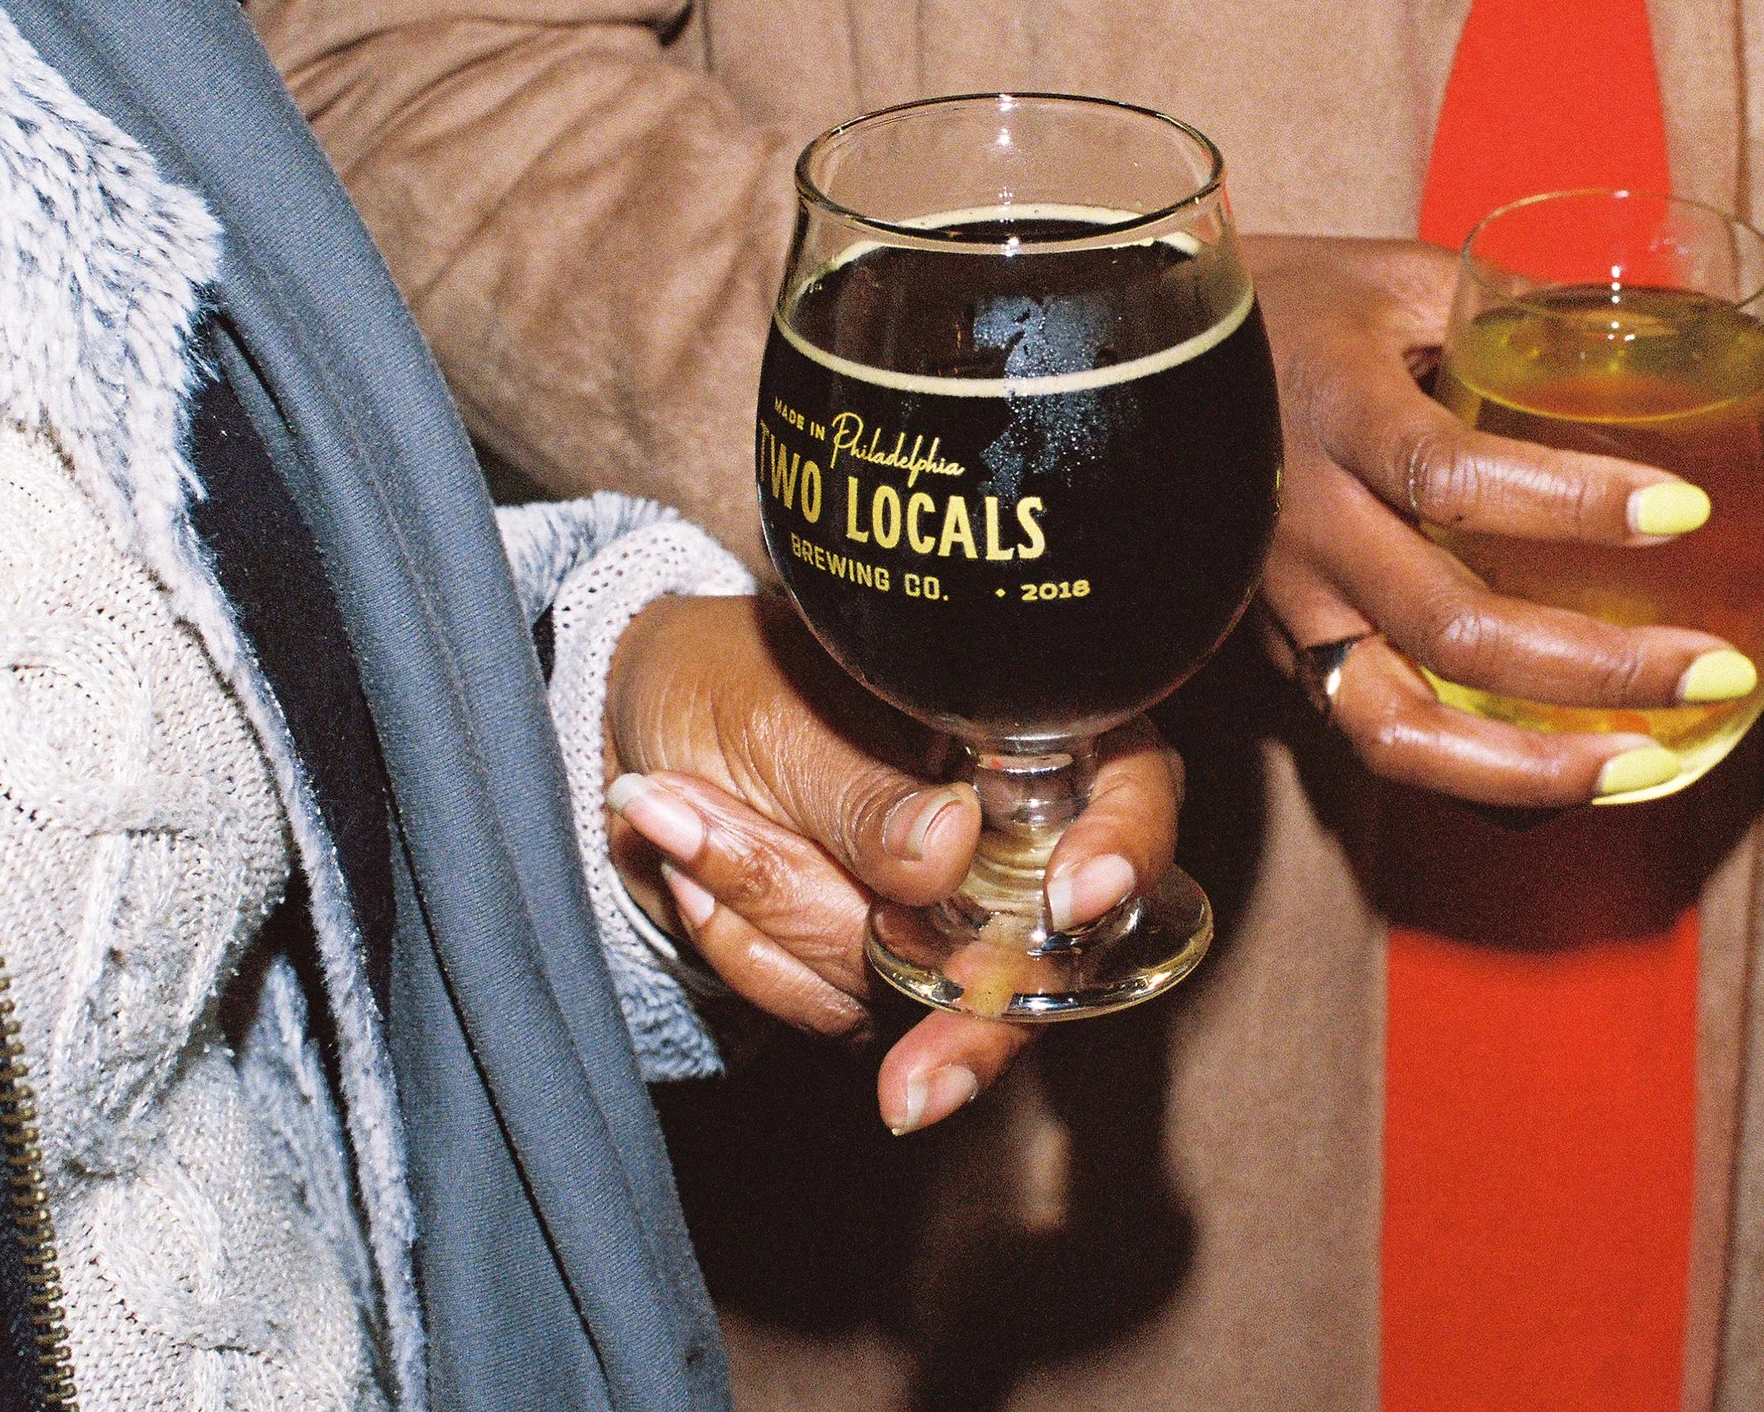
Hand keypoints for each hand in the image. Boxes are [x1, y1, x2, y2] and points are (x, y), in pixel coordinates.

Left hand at [596, 594, 1182, 1132]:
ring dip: (779, 919)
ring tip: (683, 817)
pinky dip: (748, 951)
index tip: (1077, 898)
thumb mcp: (781, 712)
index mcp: (1025, 731)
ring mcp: (946, 914)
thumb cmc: (726, 677)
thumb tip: (949, 854)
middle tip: (914, 1086)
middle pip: (1036, 942)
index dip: (1126, 845)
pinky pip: (830, 1007)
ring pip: (910, 984)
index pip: (1130, 790)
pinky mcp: (874, 972)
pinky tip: (691, 876)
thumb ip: (864, 788)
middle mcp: (1007, 832)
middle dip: (954, 1007)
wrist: (633, 731)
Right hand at [1246, 233, 1742, 807]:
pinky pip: (1380, 739)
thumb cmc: (1292, 308)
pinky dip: (1479, 780)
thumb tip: (1661, 322)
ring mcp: (1284, 608)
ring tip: (1645, 763)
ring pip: (1397, 729)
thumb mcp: (1397, 278)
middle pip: (1449, 627)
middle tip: (1711, 665)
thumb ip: (1517, 306)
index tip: (1683, 507)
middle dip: (1596, 665)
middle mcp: (1304, 525)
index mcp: (1333, 410)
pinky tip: (1569, 774)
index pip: (1449, 475)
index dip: (1571, 501)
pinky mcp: (1281, 658)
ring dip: (1533, 766)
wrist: (1137, 362)